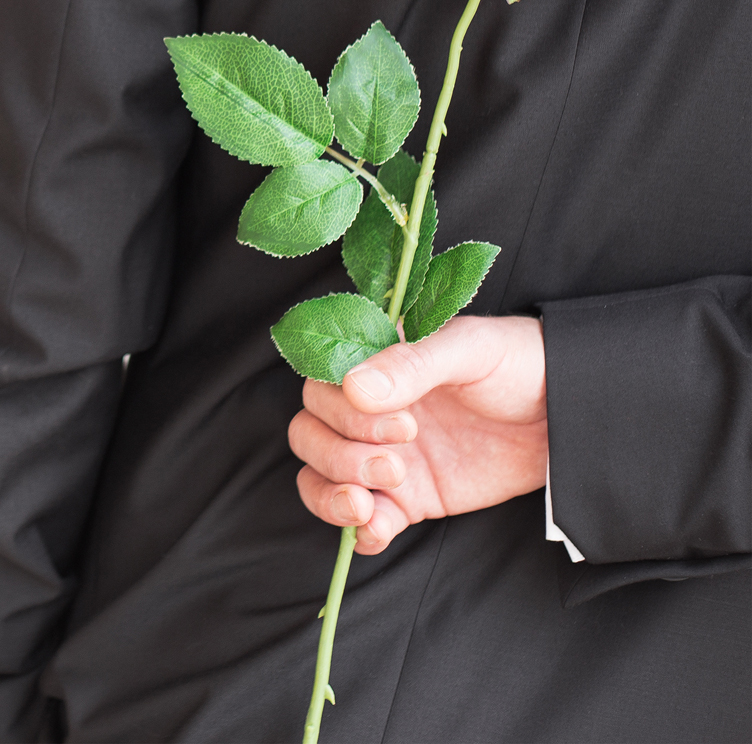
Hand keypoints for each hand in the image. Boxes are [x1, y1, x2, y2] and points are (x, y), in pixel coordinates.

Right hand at [289, 314, 547, 553]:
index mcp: (374, 365)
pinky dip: (360, 531)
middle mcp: (367, 410)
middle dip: (339, 457)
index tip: (403, 423)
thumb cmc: (520, 364)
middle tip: (396, 464)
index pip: (320, 388)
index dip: (344, 412)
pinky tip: (378, 531)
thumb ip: (412, 365)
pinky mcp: (409, 499)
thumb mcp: (469, 349)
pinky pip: (363, 520)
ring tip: (372, 505)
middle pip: (309, 435)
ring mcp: (384, 456)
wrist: (571, 418)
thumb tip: (355, 388)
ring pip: (321, 477)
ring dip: (333, 495)